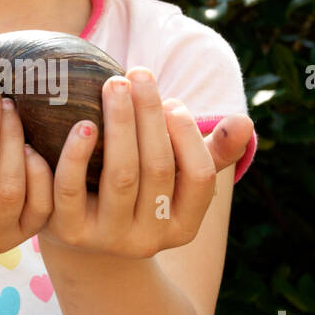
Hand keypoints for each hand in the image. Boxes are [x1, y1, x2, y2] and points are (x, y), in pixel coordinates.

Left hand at [37, 67, 254, 258]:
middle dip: (149, 115)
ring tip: (113, 84)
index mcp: (183, 226)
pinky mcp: (69, 232)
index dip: (189, 135)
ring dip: (119, 124)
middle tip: (138, 73)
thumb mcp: (175, 175)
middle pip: (157, 170)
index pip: (199, 178)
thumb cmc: (139, 188)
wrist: (82, 230)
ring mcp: (108, 239)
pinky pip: (70, 191)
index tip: (172, 102)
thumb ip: (213, 149)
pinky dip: (76, 155)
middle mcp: (149, 240)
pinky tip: (82, 123)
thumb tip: (244, 122)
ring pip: (120, 176)